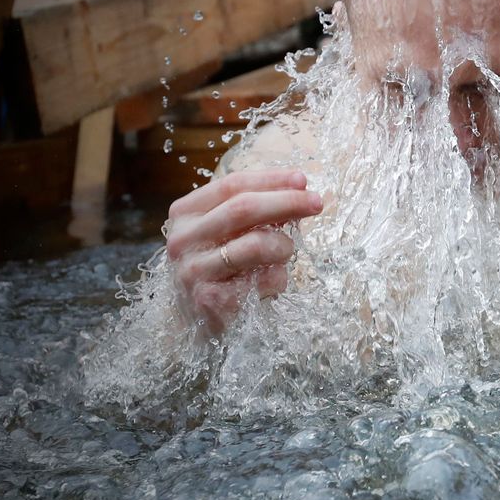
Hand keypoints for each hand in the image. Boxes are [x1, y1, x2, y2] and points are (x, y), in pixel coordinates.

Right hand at [164, 168, 323, 332]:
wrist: (196, 319)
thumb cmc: (220, 267)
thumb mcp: (230, 232)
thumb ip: (257, 211)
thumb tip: (299, 190)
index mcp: (186, 213)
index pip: (232, 185)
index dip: (271, 180)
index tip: (303, 180)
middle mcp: (183, 239)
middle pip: (243, 209)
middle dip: (286, 202)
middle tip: (316, 202)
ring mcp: (193, 270)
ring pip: (256, 244)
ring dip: (284, 246)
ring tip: (285, 253)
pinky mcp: (210, 299)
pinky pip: (263, 279)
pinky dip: (280, 277)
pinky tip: (272, 280)